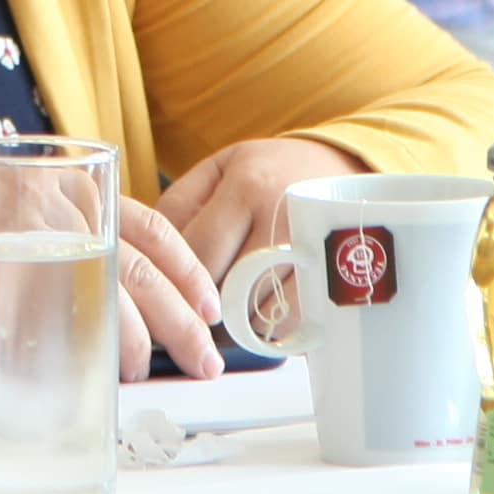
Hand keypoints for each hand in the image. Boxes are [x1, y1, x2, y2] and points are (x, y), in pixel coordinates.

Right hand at [0, 176, 229, 371]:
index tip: (209, 307)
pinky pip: (60, 325)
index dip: (188, 268)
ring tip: (145, 373)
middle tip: (204, 358)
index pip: (148, 222)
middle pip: (139, 266)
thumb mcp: (6, 224)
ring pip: (110, 297)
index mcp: (56, 185)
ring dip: (140, 344)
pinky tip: (98, 374)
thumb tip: (126, 302)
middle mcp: (46, 205)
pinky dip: (89, 354)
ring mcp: (21, 244)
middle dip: (182, 320)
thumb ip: (61, 245)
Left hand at [154, 139, 356, 315]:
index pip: (200, 254)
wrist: (339, 165)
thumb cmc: (267, 172)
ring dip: (240, 326)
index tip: (170, 296)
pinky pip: (297, 320)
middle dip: (208, 310)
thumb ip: (178, 208)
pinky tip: (263, 315)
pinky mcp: (338, 277)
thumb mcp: (217, 170)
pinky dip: (274, 328)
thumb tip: (153, 262)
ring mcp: (317, 248)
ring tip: (229, 317)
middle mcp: (284, 217)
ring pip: (264, 313)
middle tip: (196, 316)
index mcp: (247, 187)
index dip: (179, 283)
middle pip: (231, 290)